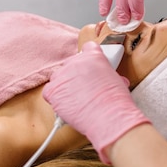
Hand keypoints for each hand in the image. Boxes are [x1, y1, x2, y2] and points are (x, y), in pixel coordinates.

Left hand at [42, 42, 149, 163]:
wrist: (109, 117)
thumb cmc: (116, 102)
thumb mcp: (117, 80)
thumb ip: (106, 74)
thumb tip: (105, 80)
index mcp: (93, 56)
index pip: (87, 49)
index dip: (89, 61)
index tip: (89, 68)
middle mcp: (75, 62)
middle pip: (70, 64)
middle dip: (76, 76)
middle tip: (84, 89)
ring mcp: (62, 76)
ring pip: (58, 78)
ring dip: (65, 86)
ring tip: (76, 99)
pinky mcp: (52, 90)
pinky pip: (49, 91)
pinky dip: (55, 98)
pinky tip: (66, 104)